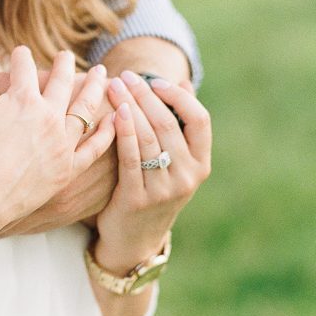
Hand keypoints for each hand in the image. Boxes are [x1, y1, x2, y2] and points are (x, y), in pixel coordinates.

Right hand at [0, 47, 114, 236]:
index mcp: (22, 98)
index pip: (24, 68)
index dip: (20, 58)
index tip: (20, 54)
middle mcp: (48, 117)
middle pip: (62, 82)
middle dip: (64, 65)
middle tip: (66, 56)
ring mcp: (61, 145)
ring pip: (85, 110)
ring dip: (95, 89)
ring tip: (102, 76)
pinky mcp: (67, 171)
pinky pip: (94, 149)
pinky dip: (107, 132)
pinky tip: (115, 119)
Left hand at [93, 71, 210, 274]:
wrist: (134, 239)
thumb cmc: (152, 189)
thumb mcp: (173, 161)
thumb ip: (177, 125)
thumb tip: (181, 82)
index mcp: (201, 164)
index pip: (200, 120)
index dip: (178, 97)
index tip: (155, 81)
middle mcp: (188, 177)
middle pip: (168, 125)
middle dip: (144, 95)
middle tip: (124, 76)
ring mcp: (164, 190)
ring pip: (148, 139)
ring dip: (130, 107)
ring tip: (113, 88)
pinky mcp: (138, 199)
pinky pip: (130, 159)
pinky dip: (123, 133)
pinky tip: (114, 114)